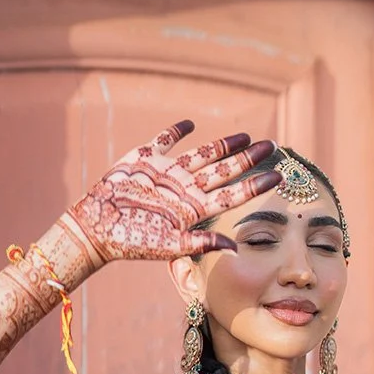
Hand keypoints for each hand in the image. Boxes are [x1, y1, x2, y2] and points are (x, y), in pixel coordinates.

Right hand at [63, 120, 279, 264]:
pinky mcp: (144, 160)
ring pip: (202, 154)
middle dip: (248, 158)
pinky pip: (163, 141)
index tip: (278, 175)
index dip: (256, 184)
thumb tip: (235, 248)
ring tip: (246, 136)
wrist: (96, 228)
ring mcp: (167, 173)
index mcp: (195, 209)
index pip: (234, 194)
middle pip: (225, 170)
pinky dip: (176, 132)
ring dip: (224, 145)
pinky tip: (190, 125)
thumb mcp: (170, 246)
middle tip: (272, 145)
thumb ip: (202, 243)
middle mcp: (186, 189)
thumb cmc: (132, 242)